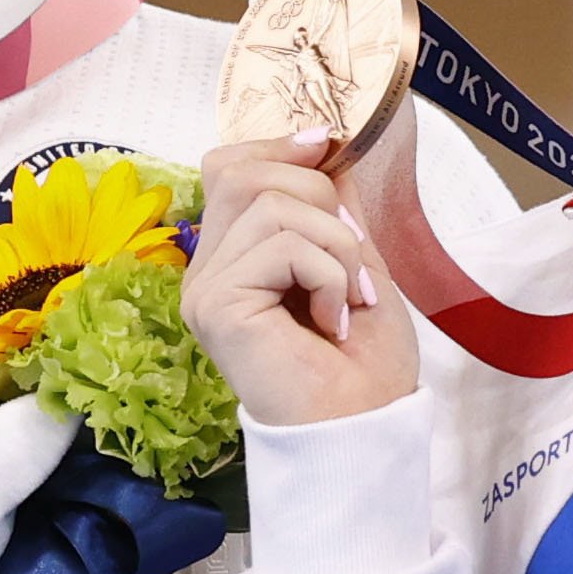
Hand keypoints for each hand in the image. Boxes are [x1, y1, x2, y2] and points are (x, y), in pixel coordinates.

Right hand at [181, 133, 416, 426]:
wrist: (366, 430)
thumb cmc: (365, 363)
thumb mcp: (355, 260)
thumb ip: (330, 206)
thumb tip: (322, 143)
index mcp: (233, 258)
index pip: (228, 168)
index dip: (276, 147)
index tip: (326, 147)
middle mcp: (208, 271)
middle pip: (243, 172)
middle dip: (318, 196)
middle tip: (353, 257)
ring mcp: (206, 289)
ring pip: (269, 204)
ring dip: (335, 244)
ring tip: (350, 299)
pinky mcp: (216, 305)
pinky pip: (279, 245)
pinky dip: (328, 275)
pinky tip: (334, 322)